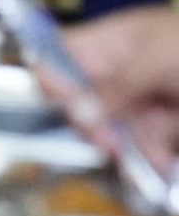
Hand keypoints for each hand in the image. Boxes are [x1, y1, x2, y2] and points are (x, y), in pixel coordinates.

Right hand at [66, 8, 178, 168]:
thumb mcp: (158, 56)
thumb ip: (117, 84)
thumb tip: (77, 112)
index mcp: (108, 44)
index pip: (56, 58)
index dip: (51, 81)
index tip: (67, 106)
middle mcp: (116, 74)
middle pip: (79, 104)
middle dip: (92, 126)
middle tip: (110, 143)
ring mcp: (141, 102)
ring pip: (111, 133)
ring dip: (123, 152)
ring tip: (140, 168)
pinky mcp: (162, 129)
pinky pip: (142, 150)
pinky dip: (147, 162)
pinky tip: (154, 171)